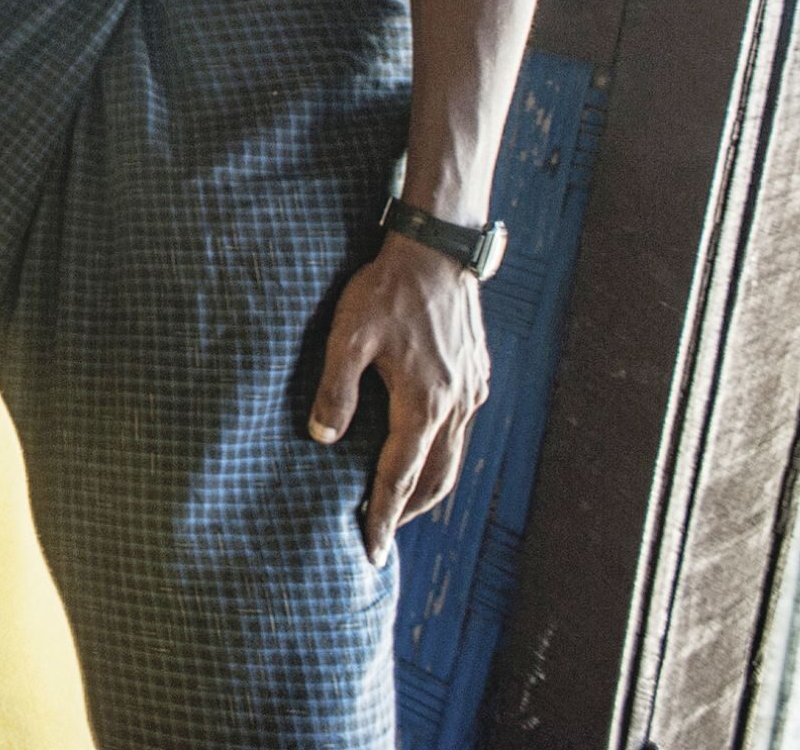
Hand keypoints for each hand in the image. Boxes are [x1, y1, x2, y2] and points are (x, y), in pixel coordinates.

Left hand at [310, 236, 491, 560]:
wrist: (437, 250)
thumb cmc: (386, 290)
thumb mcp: (347, 336)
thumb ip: (334, 390)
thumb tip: (322, 440)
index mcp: (423, 403)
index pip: (400, 477)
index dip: (383, 516)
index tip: (371, 549)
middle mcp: (456, 405)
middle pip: (437, 479)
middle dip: (410, 512)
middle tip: (384, 534)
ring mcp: (472, 391)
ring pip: (455, 458)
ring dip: (429, 487)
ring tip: (402, 505)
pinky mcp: (477, 375)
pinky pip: (463, 430)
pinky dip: (443, 455)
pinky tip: (424, 452)